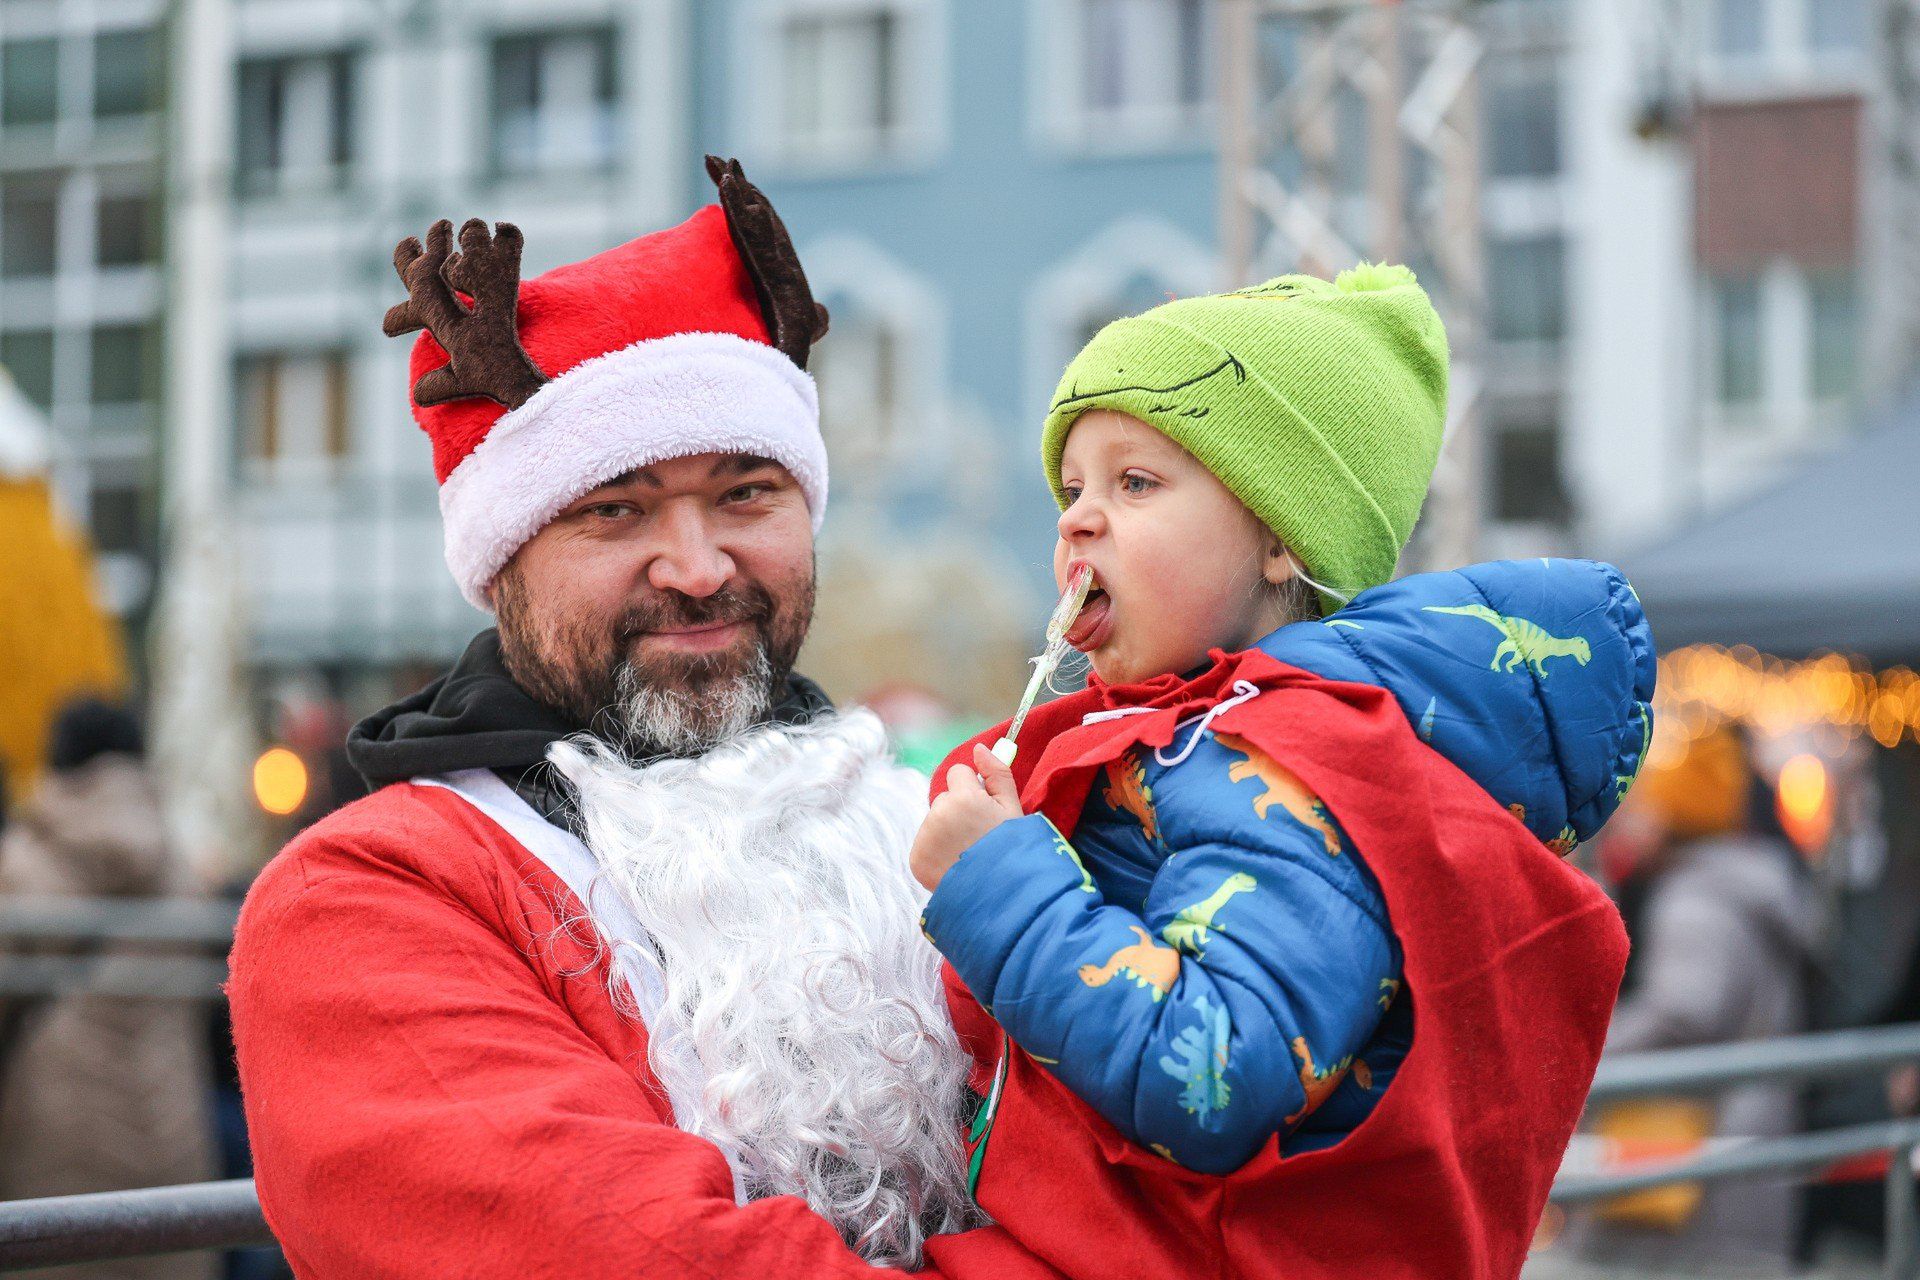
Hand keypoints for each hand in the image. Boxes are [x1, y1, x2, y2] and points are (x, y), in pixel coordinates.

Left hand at [911, 744, 1023, 892]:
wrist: (1001, 896)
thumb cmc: (1013, 849)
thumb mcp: (1014, 808)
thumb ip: (997, 773)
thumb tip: (979, 748)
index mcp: (964, 797)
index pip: (957, 772)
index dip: (972, 789)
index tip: (983, 809)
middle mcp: (938, 814)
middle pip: (944, 798)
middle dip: (958, 811)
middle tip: (979, 837)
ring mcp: (924, 838)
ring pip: (934, 821)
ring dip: (947, 831)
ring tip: (969, 853)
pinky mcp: (916, 858)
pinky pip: (925, 843)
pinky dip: (936, 852)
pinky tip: (955, 864)